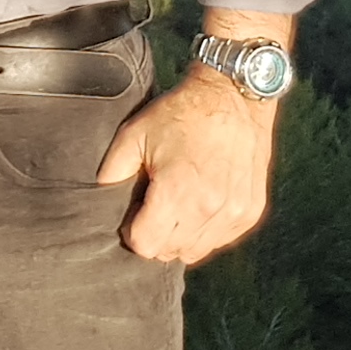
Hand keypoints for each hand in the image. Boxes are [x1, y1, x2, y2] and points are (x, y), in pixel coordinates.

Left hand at [97, 14, 288, 263]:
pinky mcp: (250, 211)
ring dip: (181, 237)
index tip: (135, 212)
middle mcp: (209, 208)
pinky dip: (206, 230)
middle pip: (169, 252)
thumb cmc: (182, 113)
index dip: (133, 231)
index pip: (145, 245)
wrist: (234, 96)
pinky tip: (200, 203)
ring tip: (177, 205)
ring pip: (195, 251)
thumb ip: (112, 172)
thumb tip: (100, 200)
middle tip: (155, 205)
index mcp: (177, 192)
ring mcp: (233, 212)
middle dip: (156, 235)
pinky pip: (219, 240)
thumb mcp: (134, 134)